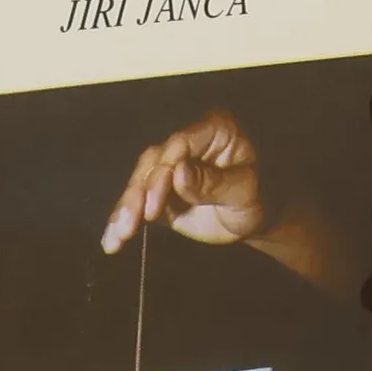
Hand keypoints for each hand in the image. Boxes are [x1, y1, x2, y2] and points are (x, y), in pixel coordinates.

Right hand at [101, 110, 263, 251]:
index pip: (178, 144)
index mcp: (212, 131)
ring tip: (116, 237)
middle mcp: (186, 143)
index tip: (154, 207)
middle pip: (152, 162)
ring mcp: (169, 166)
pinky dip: (124, 220)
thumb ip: (213, 182)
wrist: (255, 216)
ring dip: (125, 210)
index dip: (162, 174)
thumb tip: (179, 172)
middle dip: (137, 195)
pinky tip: (112, 240)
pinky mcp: (158, 190)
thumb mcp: (244, 191)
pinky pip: (138, 201)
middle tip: (129, 225)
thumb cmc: (259, 196)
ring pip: (139, 181)